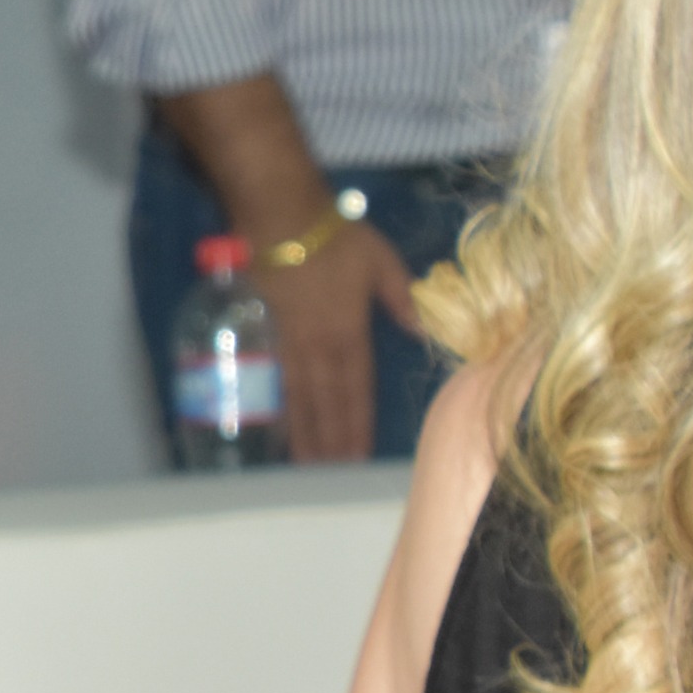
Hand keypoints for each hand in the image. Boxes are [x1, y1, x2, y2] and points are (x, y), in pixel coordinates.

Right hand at [256, 219, 419, 463]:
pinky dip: (281, 406)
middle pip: (326, 402)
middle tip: (331, 473)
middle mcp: (319, 346)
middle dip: (330, 439)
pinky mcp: (269, 334)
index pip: (357, 388)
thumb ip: (402, 298)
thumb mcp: (381, 262)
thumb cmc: (335, 238)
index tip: (358, 455)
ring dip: (304, 432)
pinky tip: (280, 424)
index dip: (358, 423)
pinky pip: (278, 379)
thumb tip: (423, 330)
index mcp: (349, 332)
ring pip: (299, 397)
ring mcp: (291, 343)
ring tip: (305, 462)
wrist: (282, 219)